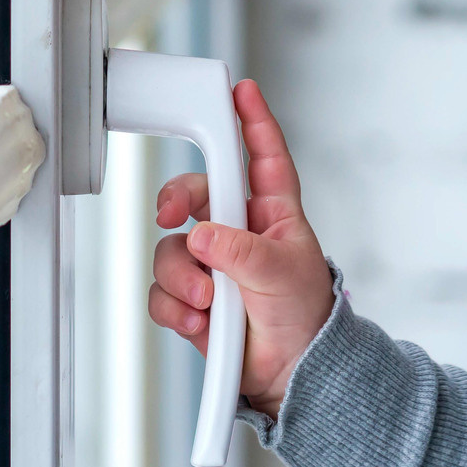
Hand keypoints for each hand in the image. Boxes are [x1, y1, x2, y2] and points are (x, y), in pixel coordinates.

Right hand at [147, 78, 335, 418]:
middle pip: (195, 193)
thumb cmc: (304, 319)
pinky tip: (199, 320)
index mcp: (273, 215)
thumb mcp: (282, 276)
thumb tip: (202, 237)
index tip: (241, 91)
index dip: (253, 121)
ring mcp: (211, 264)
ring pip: (171, 247)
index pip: (263, 158)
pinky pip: (161, 290)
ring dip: (183, 277)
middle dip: (177, 200)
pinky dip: (175, 306)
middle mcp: (237, 232)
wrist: (291, 376)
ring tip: (209, 302)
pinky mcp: (190, 297)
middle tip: (172, 214)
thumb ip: (241, 252)